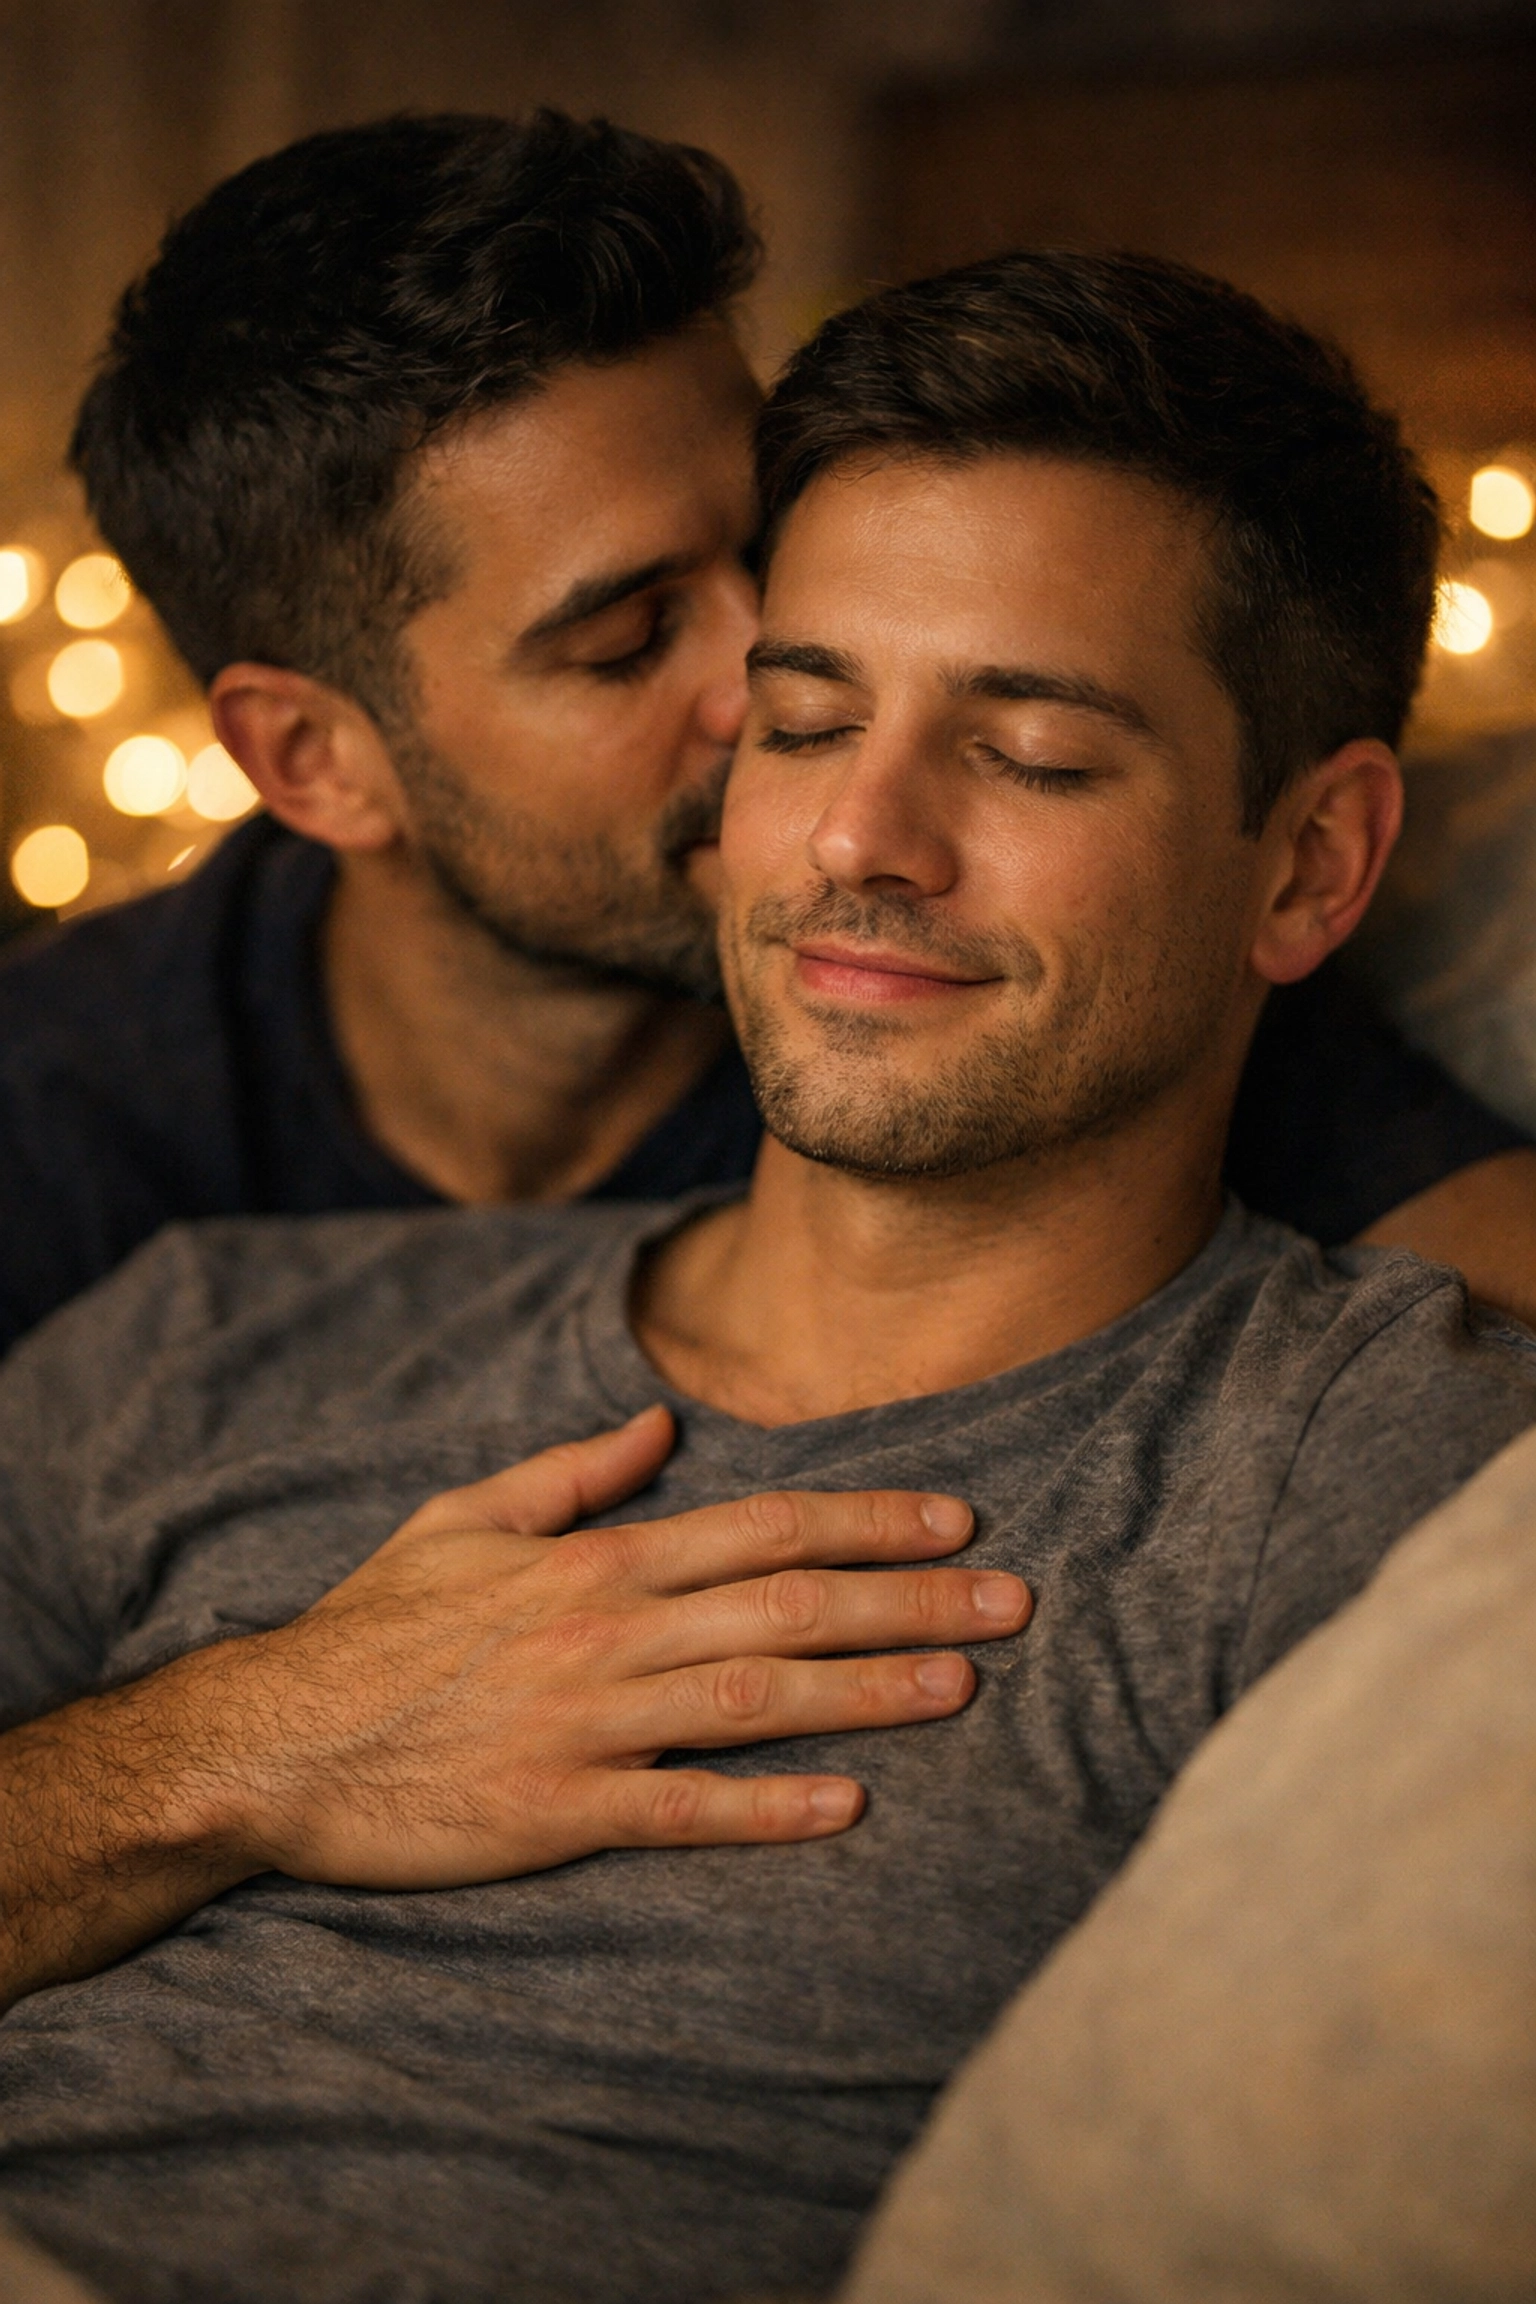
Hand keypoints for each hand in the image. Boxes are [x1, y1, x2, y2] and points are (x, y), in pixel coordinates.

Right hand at [198, 1403, 1030, 1886]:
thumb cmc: (376, 1628)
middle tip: (1014, 1602)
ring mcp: (588, 1723)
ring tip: (965, 1684)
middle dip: (908, 1600)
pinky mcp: (560, 1812)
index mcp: (595, 1561)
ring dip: (868, 1689)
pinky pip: (682, 1808)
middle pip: (786, 1606)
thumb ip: (571, 1474)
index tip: (957, 1520)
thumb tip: (657, 1424)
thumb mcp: (463, 1520)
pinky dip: (768, 1807)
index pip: (761, 1527)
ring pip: (757, 1698)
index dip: (866, 1520)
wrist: (274, 1741)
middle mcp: (609, 1632)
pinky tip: (848, 1804)